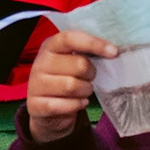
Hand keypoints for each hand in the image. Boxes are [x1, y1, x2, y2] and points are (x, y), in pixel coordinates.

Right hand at [27, 29, 117, 144]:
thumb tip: (113, 50)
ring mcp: (35, 85)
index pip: (70, 38)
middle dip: (91, 74)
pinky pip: (66, 105)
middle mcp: (39, 63)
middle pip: (78, 65)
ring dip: (85, 91)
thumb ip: (87, 53)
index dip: (93, 43)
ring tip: (84, 91)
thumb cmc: (66, 80)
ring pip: (72, 86)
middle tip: (90, 78)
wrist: (48, 111)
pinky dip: (78, 105)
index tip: (114, 51)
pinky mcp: (36, 105)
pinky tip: (79, 103)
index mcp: (50, 47)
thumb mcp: (73, 62)